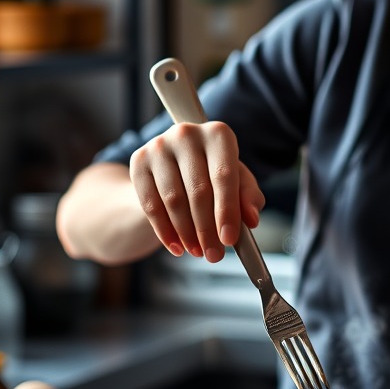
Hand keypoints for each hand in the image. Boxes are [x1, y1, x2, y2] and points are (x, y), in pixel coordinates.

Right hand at [128, 120, 264, 261]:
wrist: (173, 168)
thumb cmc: (213, 175)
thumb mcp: (237, 182)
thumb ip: (249, 197)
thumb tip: (252, 219)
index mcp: (218, 133)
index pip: (224, 176)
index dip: (227, 211)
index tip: (229, 240)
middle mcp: (187, 133)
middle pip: (198, 191)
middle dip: (208, 230)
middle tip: (214, 255)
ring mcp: (159, 145)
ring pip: (174, 200)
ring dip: (187, 233)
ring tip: (198, 252)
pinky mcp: (138, 161)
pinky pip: (151, 204)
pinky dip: (165, 231)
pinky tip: (177, 247)